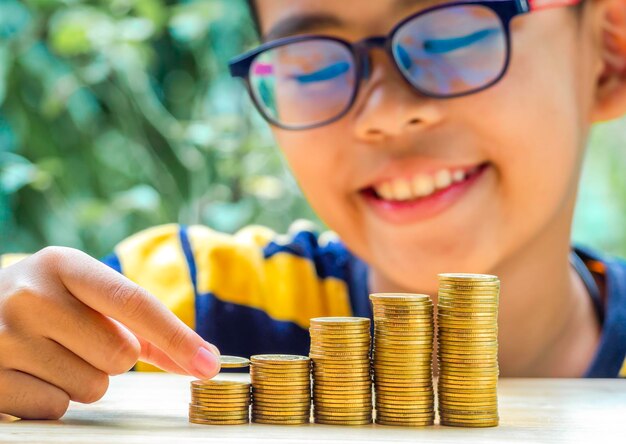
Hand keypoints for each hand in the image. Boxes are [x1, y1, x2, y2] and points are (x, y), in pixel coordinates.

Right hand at [0, 247, 220, 419]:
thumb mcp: (85, 297)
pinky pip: (57, 408)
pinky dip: (52, 398)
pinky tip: (28, 374)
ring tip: (48, 354)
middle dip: (112, 356)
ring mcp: (3, 338)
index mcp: (63, 264)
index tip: (209, 363)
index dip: (177, 335)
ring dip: (82, 378)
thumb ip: (145, 326)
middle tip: (76, 340)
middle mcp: (31, 294)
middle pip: (120, 353)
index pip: (134, 302)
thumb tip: (203, 358)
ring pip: (92, 386)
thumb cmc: (47, 306)